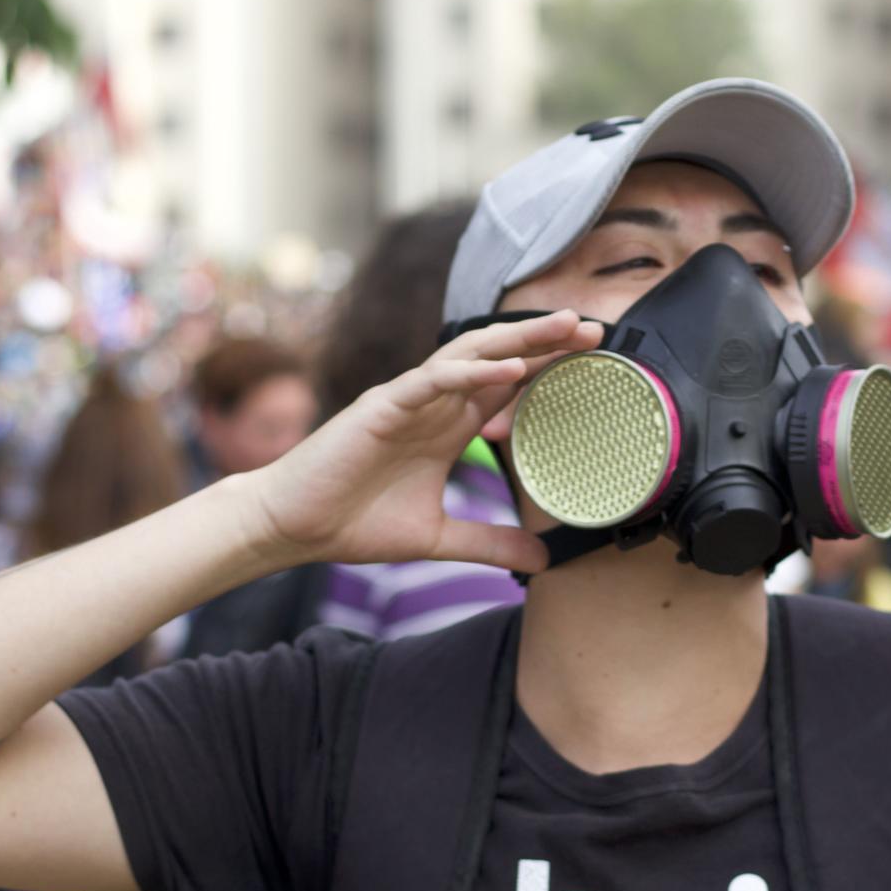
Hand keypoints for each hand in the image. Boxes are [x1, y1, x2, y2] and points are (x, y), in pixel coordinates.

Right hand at [250, 312, 601, 571]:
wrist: (295, 527)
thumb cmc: (355, 522)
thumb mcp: (439, 539)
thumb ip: (490, 543)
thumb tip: (544, 562)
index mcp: (447, 427)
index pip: (507, 386)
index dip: (549, 369)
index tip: (595, 361)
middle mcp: (432, 404)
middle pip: (498, 360)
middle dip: (545, 341)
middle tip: (595, 328)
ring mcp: (407, 401)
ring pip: (470, 356)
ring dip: (519, 341)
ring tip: (563, 329)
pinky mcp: (381, 407)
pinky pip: (431, 381)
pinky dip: (470, 372)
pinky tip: (508, 369)